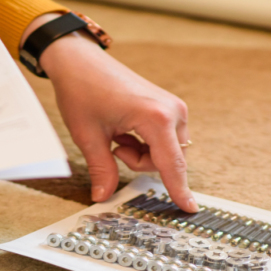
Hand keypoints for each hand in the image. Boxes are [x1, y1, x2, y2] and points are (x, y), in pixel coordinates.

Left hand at [29, 15, 196, 212]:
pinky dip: (145, 142)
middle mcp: (172, 110)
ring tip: (118, 134)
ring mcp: (173, 106)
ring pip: (166, 151)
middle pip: (167, 160)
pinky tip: (125, 128)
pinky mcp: (168, 105)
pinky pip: (165, 138)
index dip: (179, 189)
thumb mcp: (88, 136)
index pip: (172, 164)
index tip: (190, 209)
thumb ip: (102, 170)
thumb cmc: (82, 92)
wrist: (80, 61)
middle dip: (140, 162)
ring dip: (142, 152)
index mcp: (155, 117)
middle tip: (115, 145)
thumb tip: (102, 197)